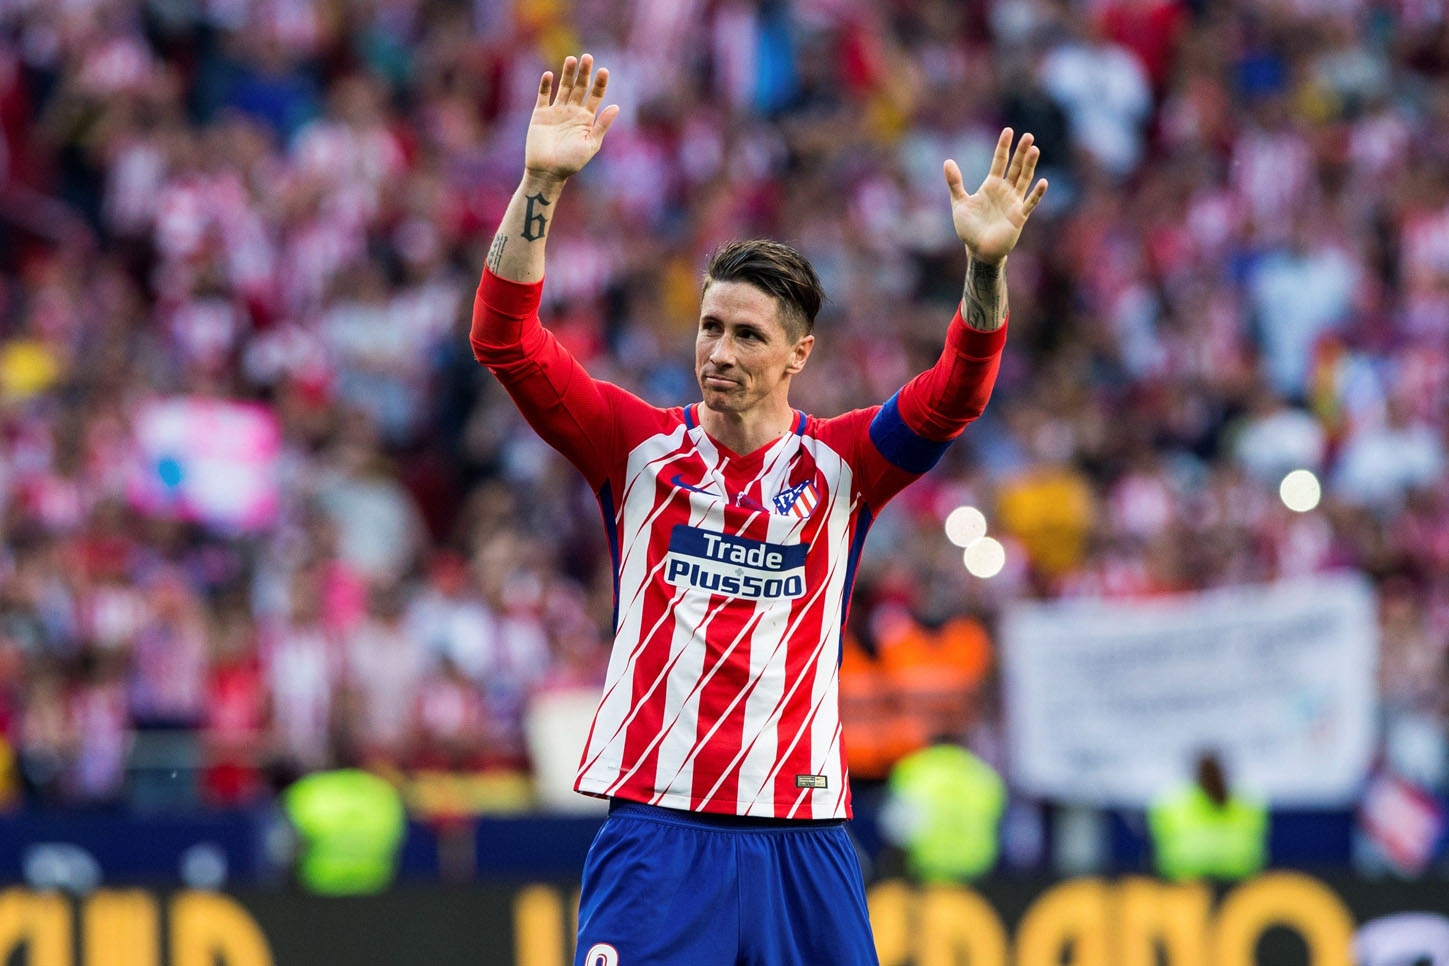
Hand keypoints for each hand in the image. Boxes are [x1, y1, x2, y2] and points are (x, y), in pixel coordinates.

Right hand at [525, 54, 619, 182]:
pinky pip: (543, 96)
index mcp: (586, 119)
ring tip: (571, 59)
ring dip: (567, 73)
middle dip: (584, 73)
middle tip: (588, 57)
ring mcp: (556, 112)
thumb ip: (602, 125)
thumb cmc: (571, 162)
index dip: (600, 83)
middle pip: (579, 87)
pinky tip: (550, 75)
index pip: (595, 96)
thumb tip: (616, 106)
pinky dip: (545, 85)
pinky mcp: (540, 114)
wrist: (547, 172)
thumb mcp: (591, 144)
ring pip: (562, 88)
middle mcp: (572, 112)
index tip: (604, 70)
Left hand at [944, 129, 1047, 263]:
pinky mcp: (1019, 216)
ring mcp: (1013, 202)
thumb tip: (947, 161)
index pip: (999, 161)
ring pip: (1024, 180)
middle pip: (1015, 167)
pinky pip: (1030, 203)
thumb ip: (955, 183)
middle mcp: (1005, 191)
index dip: (1003, 146)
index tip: (1008, 130)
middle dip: (1021, 152)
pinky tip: (1043, 182)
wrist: (978, 250)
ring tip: (1034, 149)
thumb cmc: (970, 228)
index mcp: (991, 185)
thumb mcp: (959, 203)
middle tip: (1028, 136)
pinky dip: (1036, 194)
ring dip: (1029, 166)